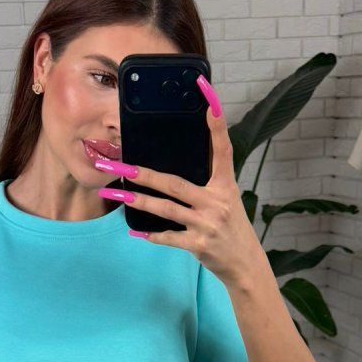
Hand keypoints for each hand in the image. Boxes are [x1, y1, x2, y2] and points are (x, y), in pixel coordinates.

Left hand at [97, 74, 260, 287]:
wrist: (245, 264)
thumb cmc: (231, 228)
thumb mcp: (226, 199)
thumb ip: (206, 183)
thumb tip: (174, 168)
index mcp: (225, 185)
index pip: (222, 149)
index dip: (217, 124)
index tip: (209, 98)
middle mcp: (217, 202)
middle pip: (175, 183)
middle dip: (144, 175)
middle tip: (120, 167)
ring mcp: (207, 224)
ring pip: (166, 209)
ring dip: (139, 203)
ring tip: (117, 196)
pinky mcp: (199, 245)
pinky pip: (169, 237)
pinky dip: (153, 235)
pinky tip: (136, 231)